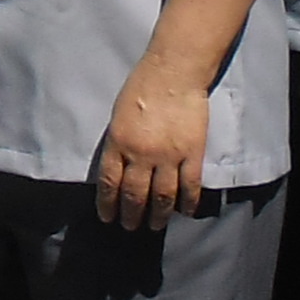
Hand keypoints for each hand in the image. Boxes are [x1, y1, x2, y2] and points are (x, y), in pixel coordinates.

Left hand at [93, 62, 211, 228]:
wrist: (174, 72)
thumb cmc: (142, 87)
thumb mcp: (118, 116)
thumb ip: (118, 143)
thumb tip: (119, 168)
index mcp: (119, 144)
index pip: (110, 184)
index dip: (108, 205)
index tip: (108, 217)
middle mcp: (141, 155)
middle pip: (135, 195)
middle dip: (131, 215)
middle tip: (130, 227)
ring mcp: (168, 156)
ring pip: (162, 197)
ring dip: (157, 215)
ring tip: (155, 225)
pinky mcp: (192, 153)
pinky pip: (190, 186)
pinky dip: (187, 202)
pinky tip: (184, 212)